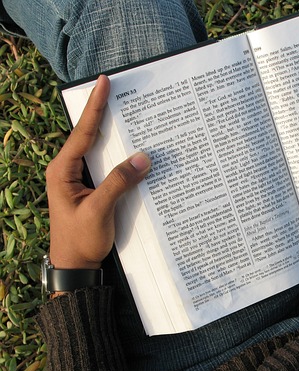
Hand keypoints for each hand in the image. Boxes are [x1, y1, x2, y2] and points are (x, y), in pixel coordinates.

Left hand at [46, 75, 150, 268]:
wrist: (74, 266)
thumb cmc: (80, 240)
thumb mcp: (99, 210)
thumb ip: (118, 183)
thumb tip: (142, 158)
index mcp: (62, 171)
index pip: (83, 132)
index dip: (95, 106)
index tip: (103, 82)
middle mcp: (68, 171)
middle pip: (89, 135)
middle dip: (104, 112)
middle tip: (117, 90)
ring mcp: (79, 180)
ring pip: (99, 150)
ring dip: (114, 134)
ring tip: (129, 113)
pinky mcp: (90, 190)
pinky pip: (106, 166)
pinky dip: (120, 157)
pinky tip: (133, 151)